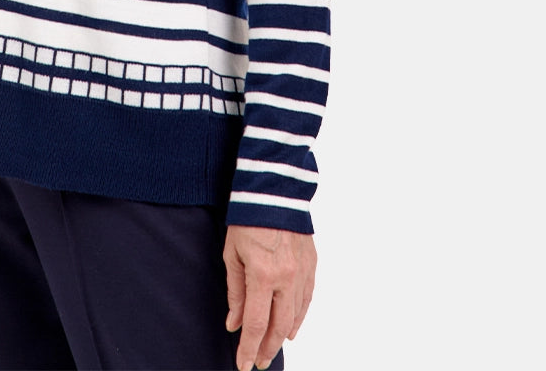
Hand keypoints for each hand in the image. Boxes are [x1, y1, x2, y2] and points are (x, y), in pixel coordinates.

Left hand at [224, 224, 315, 370]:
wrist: (274, 191)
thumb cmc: (248, 219)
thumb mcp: (232, 255)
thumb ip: (235, 292)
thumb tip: (234, 323)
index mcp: (263, 275)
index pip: (256, 324)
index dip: (248, 348)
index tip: (243, 365)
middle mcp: (287, 278)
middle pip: (279, 327)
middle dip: (267, 349)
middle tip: (257, 361)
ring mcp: (302, 273)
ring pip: (296, 316)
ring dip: (283, 336)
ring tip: (271, 348)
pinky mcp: (312, 265)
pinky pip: (307, 299)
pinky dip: (299, 317)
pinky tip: (291, 327)